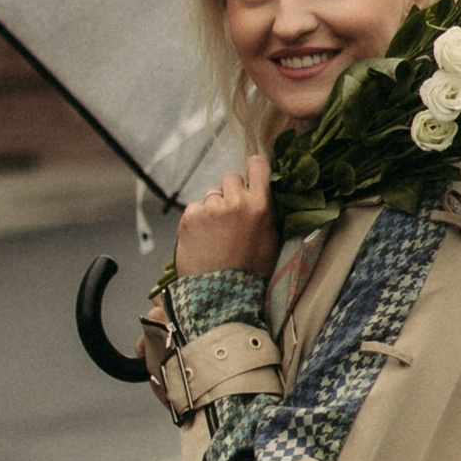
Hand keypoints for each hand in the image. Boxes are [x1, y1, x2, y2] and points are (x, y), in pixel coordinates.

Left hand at [174, 155, 277, 278]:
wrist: (221, 295)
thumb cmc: (250, 274)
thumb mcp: (270, 241)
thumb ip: (265, 213)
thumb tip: (261, 196)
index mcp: (260, 206)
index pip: (258, 165)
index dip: (253, 167)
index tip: (250, 175)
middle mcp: (235, 202)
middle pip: (230, 178)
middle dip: (229, 192)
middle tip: (229, 215)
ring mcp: (210, 208)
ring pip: (210, 194)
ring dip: (212, 208)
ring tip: (215, 234)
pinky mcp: (190, 217)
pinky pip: (194, 208)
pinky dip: (197, 220)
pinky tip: (202, 239)